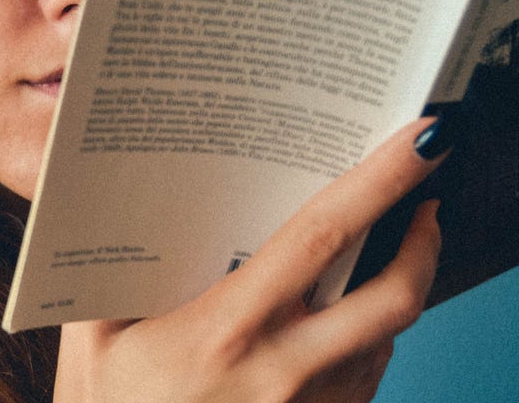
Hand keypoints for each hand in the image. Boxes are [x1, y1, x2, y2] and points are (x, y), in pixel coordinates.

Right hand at [54, 118, 447, 401]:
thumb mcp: (92, 342)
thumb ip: (112, 274)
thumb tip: (126, 200)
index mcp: (224, 332)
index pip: (321, 238)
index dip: (380, 182)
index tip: (422, 140)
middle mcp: (280, 373)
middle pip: (393, 297)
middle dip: (425, 240)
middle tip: (427, 202)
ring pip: (386, 341)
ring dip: (395, 293)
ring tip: (383, 258)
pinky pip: (365, 380)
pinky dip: (367, 344)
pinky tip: (342, 327)